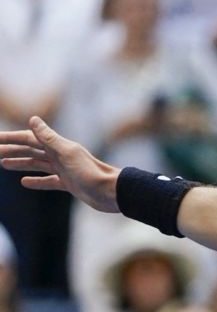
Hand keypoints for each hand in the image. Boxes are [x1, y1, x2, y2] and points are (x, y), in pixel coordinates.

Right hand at [0, 116, 120, 212]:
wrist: (111, 192)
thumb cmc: (91, 172)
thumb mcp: (68, 153)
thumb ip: (49, 138)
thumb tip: (33, 119)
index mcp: (59, 146)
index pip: (30, 139)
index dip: (12, 138)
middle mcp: (61, 156)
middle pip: (31, 150)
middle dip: (12, 150)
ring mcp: (65, 170)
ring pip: (37, 164)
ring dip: (20, 163)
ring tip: (3, 164)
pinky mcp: (69, 184)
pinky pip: (49, 181)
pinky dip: (36, 181)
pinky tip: (24, 182)